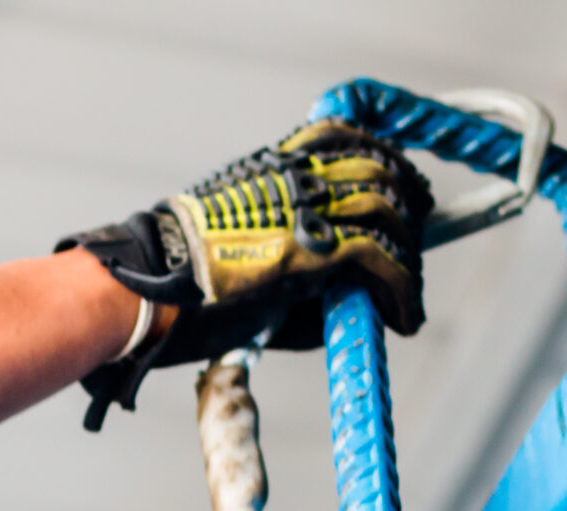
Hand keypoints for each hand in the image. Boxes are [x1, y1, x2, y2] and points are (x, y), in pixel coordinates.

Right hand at [59, 121, 431, 424]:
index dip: (383, 159)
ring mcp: (302, 209)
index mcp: (271, 167)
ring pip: (386, 210)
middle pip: (376, 169)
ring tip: (410, 289)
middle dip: (409, 201)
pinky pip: (379, 258)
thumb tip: (329, 289)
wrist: (145, 286)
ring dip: (409, 251)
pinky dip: (401, 287)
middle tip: (421, 232)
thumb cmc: (176, 281)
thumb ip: (284, 254)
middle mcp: (293, 177)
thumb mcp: (236, 247)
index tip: (401, 185)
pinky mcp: (311, 250)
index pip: (344, 138)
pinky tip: (404, 315)